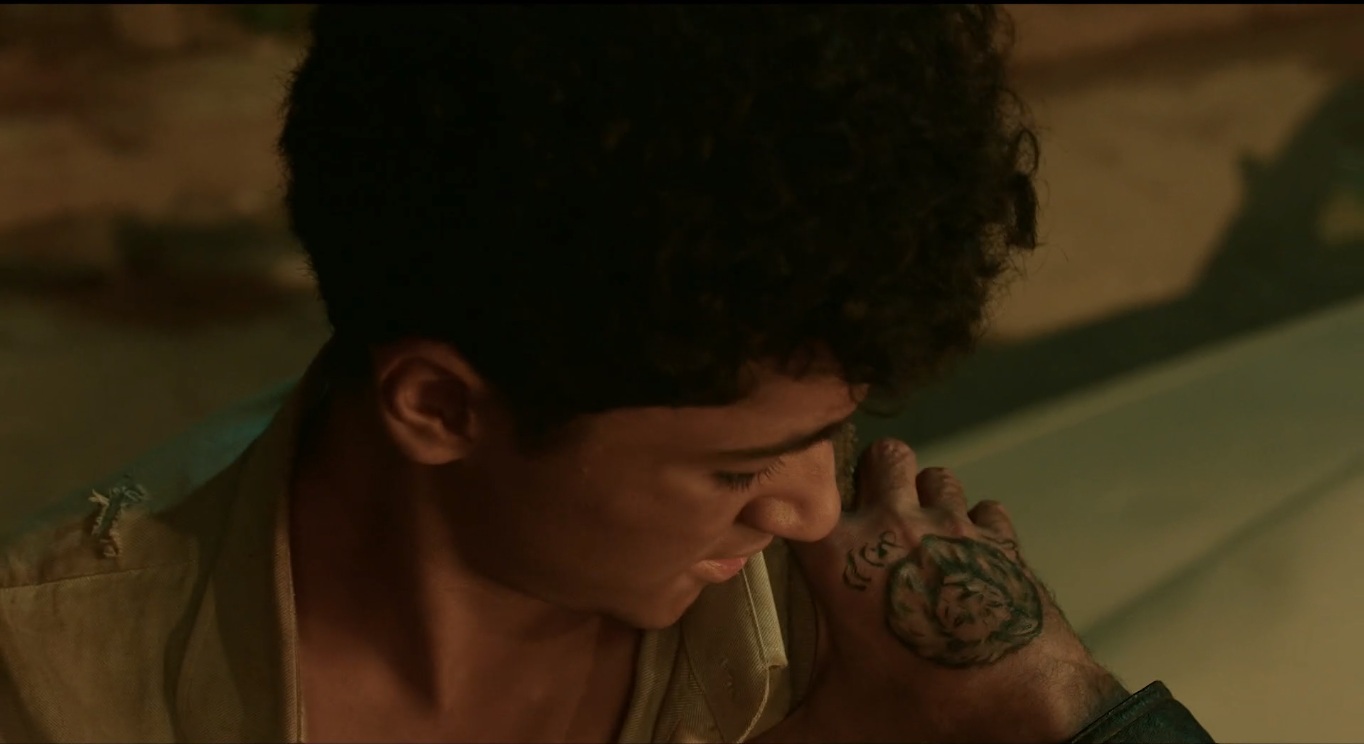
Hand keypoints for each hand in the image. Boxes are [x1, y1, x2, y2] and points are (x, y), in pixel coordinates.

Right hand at [760, 439, 1128, 742]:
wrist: (1027, 709)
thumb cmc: (924, 711)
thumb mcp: (834, 726)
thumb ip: (769, 735)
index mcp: (841, 556)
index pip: (797, 494)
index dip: (791, 500)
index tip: (788, 519)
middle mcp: (895, 524)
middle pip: (879, 456)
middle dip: (872, 480)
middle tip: (865, 520)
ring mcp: (953, 527)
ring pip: (935, 475)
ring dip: (924, 498)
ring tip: (916, 537)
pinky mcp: (1002, 541)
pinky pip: (986, 510)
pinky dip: (977, 527)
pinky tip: (967, 560)